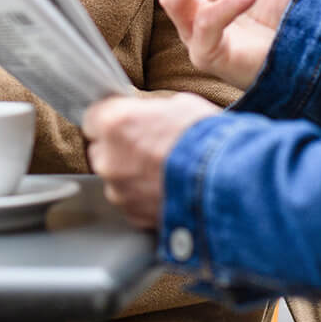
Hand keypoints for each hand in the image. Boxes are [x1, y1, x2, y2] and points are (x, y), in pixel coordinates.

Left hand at [84, 93, 221, 227]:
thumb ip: (150, 111)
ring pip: (115, 178)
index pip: (92, 117)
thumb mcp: (179, 105)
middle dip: (119, 148)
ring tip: (163, 170)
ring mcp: (119, 191)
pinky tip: (166, 188)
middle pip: (101, 150)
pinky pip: (130, 202)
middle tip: (149, 146)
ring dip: (131, 175)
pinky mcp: (133, 215)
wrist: (228, 180)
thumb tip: (147, 115)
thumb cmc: (207, 139)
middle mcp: (108, 158)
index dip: (111, 118)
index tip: (124, 120)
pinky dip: (143, 197)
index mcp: (114, 123)